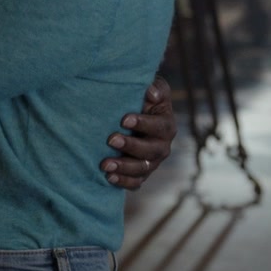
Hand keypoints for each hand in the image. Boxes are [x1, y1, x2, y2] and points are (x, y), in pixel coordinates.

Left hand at [103, 75, 176, 189]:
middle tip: (111, 139)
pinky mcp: (141, 173)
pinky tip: (108, 178)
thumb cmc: (141, 99)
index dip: (143, 123)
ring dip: (124, 167)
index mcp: (166, 125)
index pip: (158, 126)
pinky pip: (136, 182)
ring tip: (104, 164)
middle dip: (131, 146)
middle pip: (151, 150)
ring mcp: (152, 162)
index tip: (123, 119)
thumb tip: (151, 93)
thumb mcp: (151, 88)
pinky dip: (123, 182)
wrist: (131, 117)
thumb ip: (155, 88)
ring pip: (142, 169)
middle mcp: (162, 146)